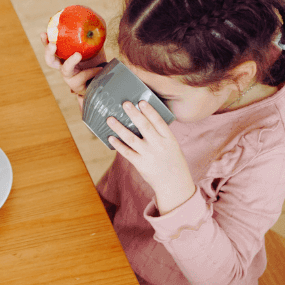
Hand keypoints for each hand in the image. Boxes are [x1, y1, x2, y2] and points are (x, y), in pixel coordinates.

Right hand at [39, 32, 105, 110]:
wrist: (105, 76)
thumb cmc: (96, 58)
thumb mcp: (95, 43)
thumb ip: (92, 30)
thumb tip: (91, 13)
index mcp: (64, 55)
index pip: (51, 47)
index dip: (45, 41)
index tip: (44, 33)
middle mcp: (63, 66)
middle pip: (50, 61)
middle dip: (48, 52)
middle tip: (53, 45)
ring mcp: (69, 77)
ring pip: (65, 70)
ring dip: (70, 62)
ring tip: (78, 54)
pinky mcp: (77, 85)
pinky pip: (83, 76)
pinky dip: (92, 71)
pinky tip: (100, 68)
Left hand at [106, 100, 194, 214]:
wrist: (174, 184)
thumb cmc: (172, 161)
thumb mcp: (172, 145)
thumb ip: (160, 134)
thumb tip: (143, 118)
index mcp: (169, 139)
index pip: (158, 121)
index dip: (149, 110)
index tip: (141, 101)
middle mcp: (159, 145)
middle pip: (144, 126)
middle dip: (134, 114)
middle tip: (124, 104)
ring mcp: (149, 155)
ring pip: (131, 138)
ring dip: (119, 128)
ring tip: (110, 119)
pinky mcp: (140, 164)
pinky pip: (126, 152)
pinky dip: (118, 145)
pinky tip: (110, 137)